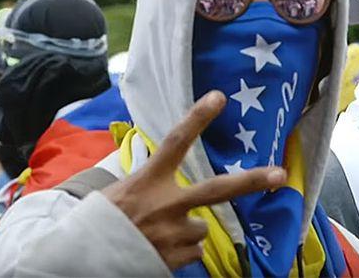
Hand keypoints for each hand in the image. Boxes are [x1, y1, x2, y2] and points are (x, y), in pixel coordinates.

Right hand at [102, 91, 286, 269]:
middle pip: (217, 189)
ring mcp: (173, 233)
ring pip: (200, 229)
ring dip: (186, 231)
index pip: (175, 142)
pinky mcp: (175, 258)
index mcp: (147, 181)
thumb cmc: (99, 222)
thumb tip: (168, 179)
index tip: (219, 98)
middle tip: (279, 174)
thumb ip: (149, 183)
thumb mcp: (118, 191)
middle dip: (251, 181)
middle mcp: (165, 204)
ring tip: (156, 235)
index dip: (198, 118)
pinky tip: (157, 251)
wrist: (79, 259)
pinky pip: (192, 252)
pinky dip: (180, 251)